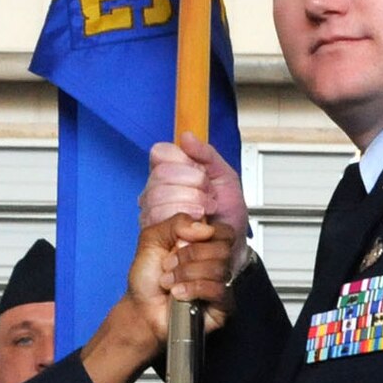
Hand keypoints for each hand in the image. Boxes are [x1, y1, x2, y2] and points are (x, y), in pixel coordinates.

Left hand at [122, 213, 239, 345]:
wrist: (140, 309)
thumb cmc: (147, 278)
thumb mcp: (153, 239)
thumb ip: (177, 223)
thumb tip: (205, 228)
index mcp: (206, 244)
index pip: (224, 231)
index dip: (203, 235)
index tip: (178, 243)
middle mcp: (217, 263)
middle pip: (222, 248)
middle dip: (188, 256)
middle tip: (168, 265)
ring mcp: (222, 284)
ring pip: (218, 269)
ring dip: (185, 274)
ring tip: (169, 282)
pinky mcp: (223, 306)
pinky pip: (218, 290)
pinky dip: (193, 289)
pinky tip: (178, 294)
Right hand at [144, 134, 251, 275]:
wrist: (231, 245)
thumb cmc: (227, 215)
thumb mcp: (226, 177)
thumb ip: (207, 154)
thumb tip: (186, 137)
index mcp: (171, 170)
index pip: (160, 153)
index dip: (183, 162)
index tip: (202, 174)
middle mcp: (156, 188)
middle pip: (161, 174)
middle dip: (193, 185)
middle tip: (208, 197)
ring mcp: (151, 209)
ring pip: (158, 195)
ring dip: (190, 203)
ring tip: (204, 212)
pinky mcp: (152, 230)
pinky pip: (158, 217)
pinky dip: (183, 218)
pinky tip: (196, 224)